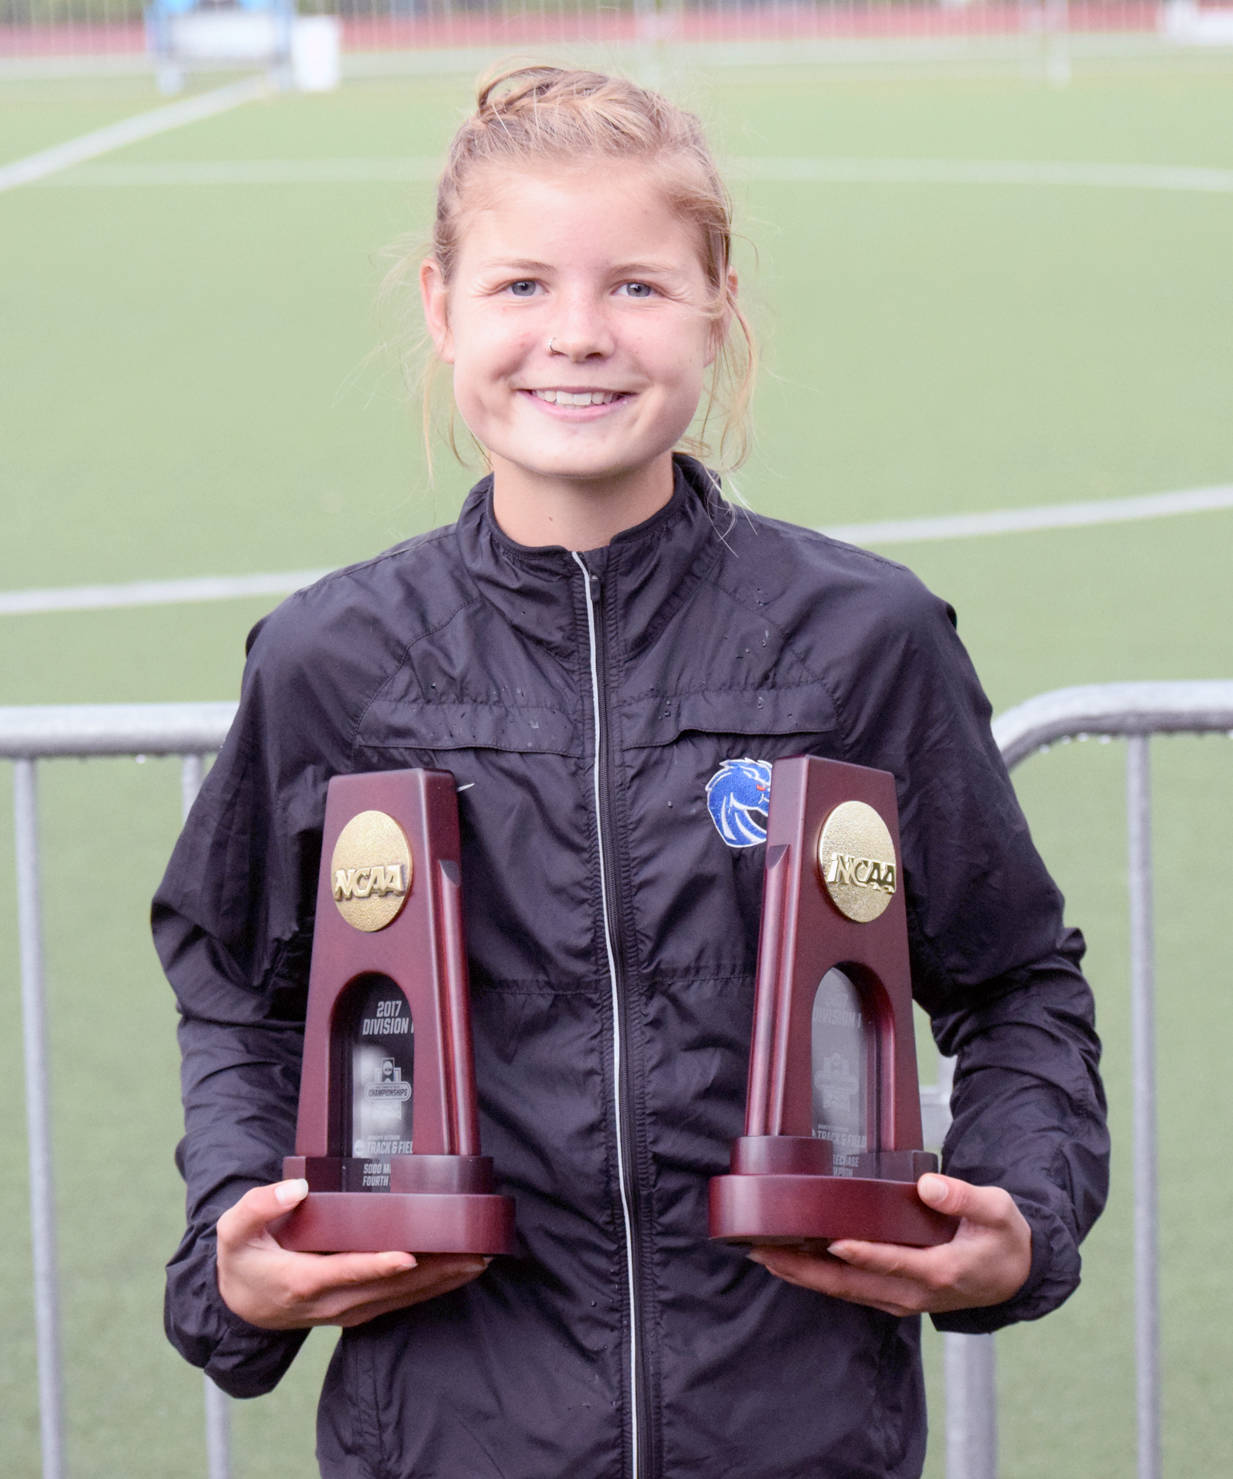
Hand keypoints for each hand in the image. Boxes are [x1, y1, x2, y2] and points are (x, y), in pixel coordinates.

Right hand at [216, 1179, 489, 1330]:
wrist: (240, 1307)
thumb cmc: (242, 1261)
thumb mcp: (234, 1231)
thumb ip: (259, 1206)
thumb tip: (295, 1187)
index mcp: (302, 1280)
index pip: (347, 1272)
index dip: (378, 1266)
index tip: (409, 1256)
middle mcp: (331, 1301)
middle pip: (389, 1288)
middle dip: (433, 1270)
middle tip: (473, 1251)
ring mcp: (347, 1310)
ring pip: (401, 1298)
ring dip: (442, 1281)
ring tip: (478, 1261)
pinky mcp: (358, 1311)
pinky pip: (400, 1303)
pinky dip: (431, 1290)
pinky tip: (457, 1274)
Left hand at [746, 1173, 1030, 1317]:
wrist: (1014, 1275)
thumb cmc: (1003, 1238)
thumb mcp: (997, 1211)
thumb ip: (964, 1198)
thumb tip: (928, 1186)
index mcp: (939, 1271)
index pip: (892, 1262)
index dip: (861, 1253)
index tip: (829, 1240)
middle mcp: (913, 1293)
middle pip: (851, 1284)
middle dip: (804, 1269)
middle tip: (763, 1250)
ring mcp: (901, 1299)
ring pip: (844, 1291)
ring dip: (803, 1276)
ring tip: (763, 1255)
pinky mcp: (894, 1296)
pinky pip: (850, 1291)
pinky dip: (818, 1279)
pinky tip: (792, 1263)